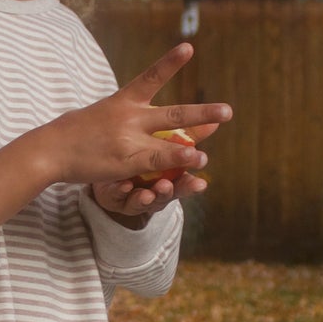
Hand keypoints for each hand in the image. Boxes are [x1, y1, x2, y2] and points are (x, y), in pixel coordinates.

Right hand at [0, 40, 231, 233]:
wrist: (49, 150)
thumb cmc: (69, 135)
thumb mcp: (94, 117)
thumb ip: (117, 116)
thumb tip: (127, 115)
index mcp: (120, 103)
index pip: (149, 78)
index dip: (170, 63)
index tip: (189, 47)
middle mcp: (129, 118)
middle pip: (173, 113)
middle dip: (201, 113)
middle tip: (228, 111)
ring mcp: (130, 139)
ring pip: (171, 137)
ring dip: (198, 136)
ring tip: (220, 132)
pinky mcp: (128, 160)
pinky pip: (159, 160)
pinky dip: (180, 159)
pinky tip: (199, 159)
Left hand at [89, 118, 220, 223]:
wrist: (107, 173)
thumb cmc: (142, 158)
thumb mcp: (163, 147)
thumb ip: (187, 137)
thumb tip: (215, 122)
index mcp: (168, 182)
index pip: (183, 186)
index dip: (191, 186)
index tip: (201, 184)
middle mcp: (152, 192)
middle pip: (167, 194)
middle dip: (176, 191)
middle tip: (184, 187)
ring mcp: (132, 195)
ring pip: (145, 200)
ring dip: (154, 194)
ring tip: (160, 186)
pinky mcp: (113, 197)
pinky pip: (118, 195)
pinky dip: (122, 191)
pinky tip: (125, 185)